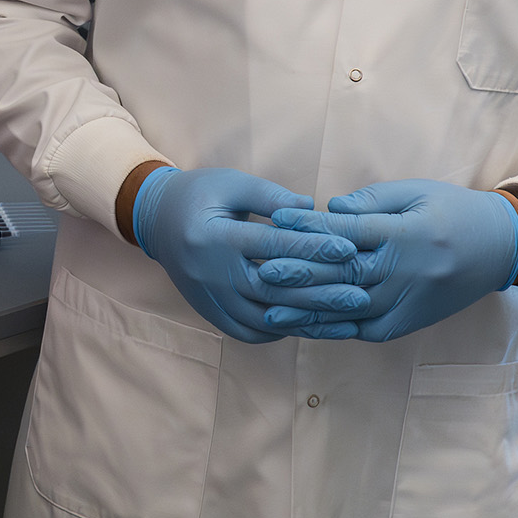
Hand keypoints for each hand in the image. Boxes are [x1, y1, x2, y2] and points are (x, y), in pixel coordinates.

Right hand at [132, 166, 371, 345]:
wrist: (156, 220)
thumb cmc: (200, 194)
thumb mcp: (232, 184)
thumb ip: (270, 196)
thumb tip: (312, 208)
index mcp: (215, 237)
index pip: (272, 247)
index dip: (312, 248)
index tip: (348, 249)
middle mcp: (211, 274)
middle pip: (274, 290)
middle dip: (320, 295)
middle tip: (360, 296)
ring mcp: (210, 299)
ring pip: (265, 319)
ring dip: (308, 321)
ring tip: (346, 321)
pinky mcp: (211, 313)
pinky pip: (250, 333)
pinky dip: (282, 331)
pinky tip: (311, 326)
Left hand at [270, 180, 517, 342]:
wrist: (499, 248)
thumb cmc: (453, 210)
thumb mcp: (416, 192)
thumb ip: (372, 201)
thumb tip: (329, 209)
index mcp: (406, 234)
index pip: (349, 233)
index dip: (310, 227)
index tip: (277, 219)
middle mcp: (405, 273)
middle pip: (343, 275)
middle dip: (299, 273)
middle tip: (259, 269)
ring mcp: (406, 303)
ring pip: (349, 308)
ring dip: (306, 310)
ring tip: (267, 308)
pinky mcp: (406, 323)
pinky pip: (363, 329)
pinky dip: (332, 329)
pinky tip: (303, 328)